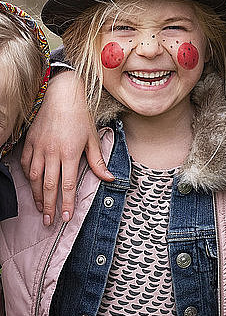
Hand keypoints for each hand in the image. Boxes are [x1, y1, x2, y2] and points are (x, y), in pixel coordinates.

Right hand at [21, 70, 113, 224]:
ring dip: (37, 195)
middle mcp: (52, 152)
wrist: (62, 94)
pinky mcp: (29, 141)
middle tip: (49, 222)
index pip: (68, 185)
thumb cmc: (80, 115)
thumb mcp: (93, 137)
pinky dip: (28, 177)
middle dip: (49, 206)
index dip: (67, 203)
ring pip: (35, 178)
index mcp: (70, 153)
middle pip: (49, 186)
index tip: (67, 217)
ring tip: (40, 208)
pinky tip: (33, 185)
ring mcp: (39, 147)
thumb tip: (109, 179)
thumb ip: (98, 161)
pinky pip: (25, 164)